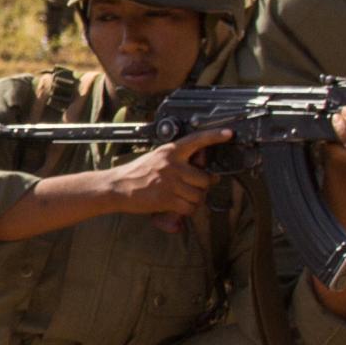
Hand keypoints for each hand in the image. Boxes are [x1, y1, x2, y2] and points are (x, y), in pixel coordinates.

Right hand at [92, 126, 232, 225]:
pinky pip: (189, 207)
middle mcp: (172, 164)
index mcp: (170, 151)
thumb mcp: (157, 159)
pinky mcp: (166, 198)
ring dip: (195, 201)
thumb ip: (179, 163)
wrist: (116, 187)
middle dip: (202, 187)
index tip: (228, 134)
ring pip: (199, 195)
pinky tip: (178, 207)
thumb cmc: (136, 174)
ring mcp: (170, 181)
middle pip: (205, 178)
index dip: (214, 136)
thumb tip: (206, 175)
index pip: (196, 140)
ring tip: (183, 199)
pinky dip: (187, 211)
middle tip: (193, 189)